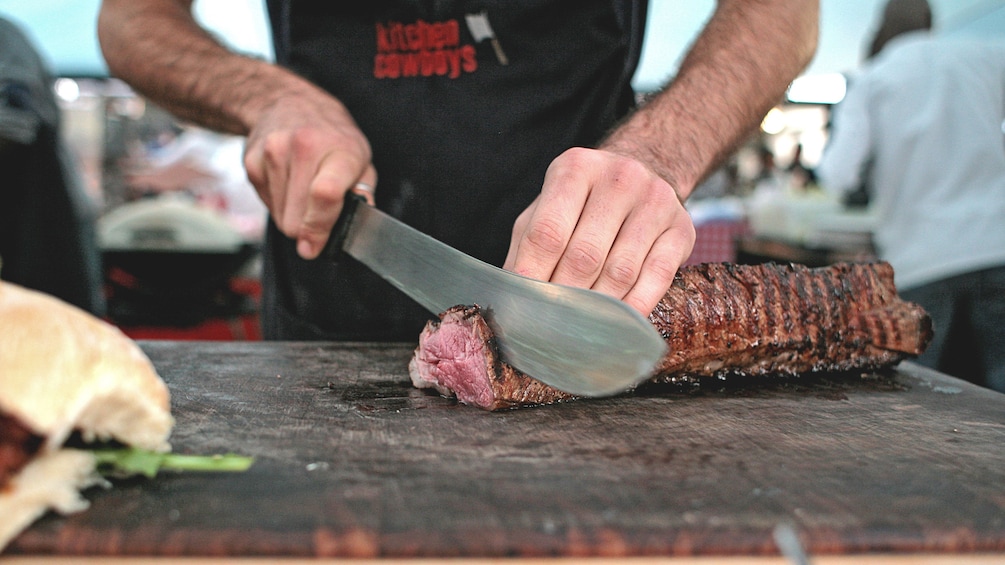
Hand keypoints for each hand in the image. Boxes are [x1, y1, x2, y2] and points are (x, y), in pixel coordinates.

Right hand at [243, 90, 376, 258]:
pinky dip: (278, 203)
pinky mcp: (252, 160)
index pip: (324, 195)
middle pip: (295, 218)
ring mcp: (273, 152)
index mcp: (339, 150)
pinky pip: (266, 204)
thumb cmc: (334, 139)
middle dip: (306, 229)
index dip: (318, 228)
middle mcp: (304, 148)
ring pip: (279, 217)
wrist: (292, 104)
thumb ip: (362, 196)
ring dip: (292, 215)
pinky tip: (288, 182)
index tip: (313, 247)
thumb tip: (355, 227)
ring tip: (303, 190)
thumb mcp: (361, 161)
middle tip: (318, 216)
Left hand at [503, 147, 694, 315]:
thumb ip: (527, 247)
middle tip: (549, 327)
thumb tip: (509, 294)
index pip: (547, 232)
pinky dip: (635, 307)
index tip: (522, 308)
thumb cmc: (583, 203)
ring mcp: (656, 201)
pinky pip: (657, 278)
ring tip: (578, 331)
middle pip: (584, 255)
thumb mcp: (547, 209)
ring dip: (597, 308)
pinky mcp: (682, 228)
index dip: (532, 275)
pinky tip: (618, 325)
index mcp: (575, 168)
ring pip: (620, 271)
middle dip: (564, 297)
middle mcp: (619, 178)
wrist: (644, 174)